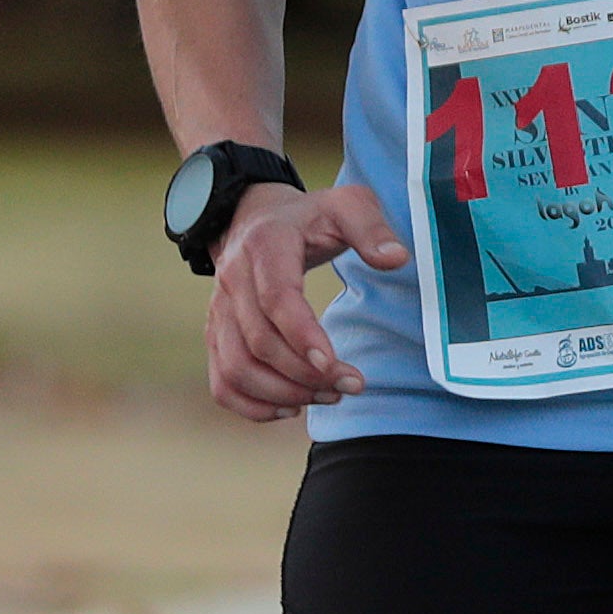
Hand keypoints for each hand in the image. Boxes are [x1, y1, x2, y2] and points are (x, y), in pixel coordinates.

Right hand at [203, 179, 401, 422]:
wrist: (255, 217)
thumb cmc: (310, 217)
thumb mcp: (346, 205)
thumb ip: (371, 227)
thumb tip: (396, 258)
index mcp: (265, 246)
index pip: (276, 299)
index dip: (303, 336)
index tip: (335, 365)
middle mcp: (232, 280)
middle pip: (258, 342)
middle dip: (305, 374)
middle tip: (351, 385)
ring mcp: (218, 310)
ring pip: (236, 368)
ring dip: (283, 393)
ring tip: (328, 396)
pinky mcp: (216, 334)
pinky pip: (222, 382)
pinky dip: (252, 405)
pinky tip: (291, 408)